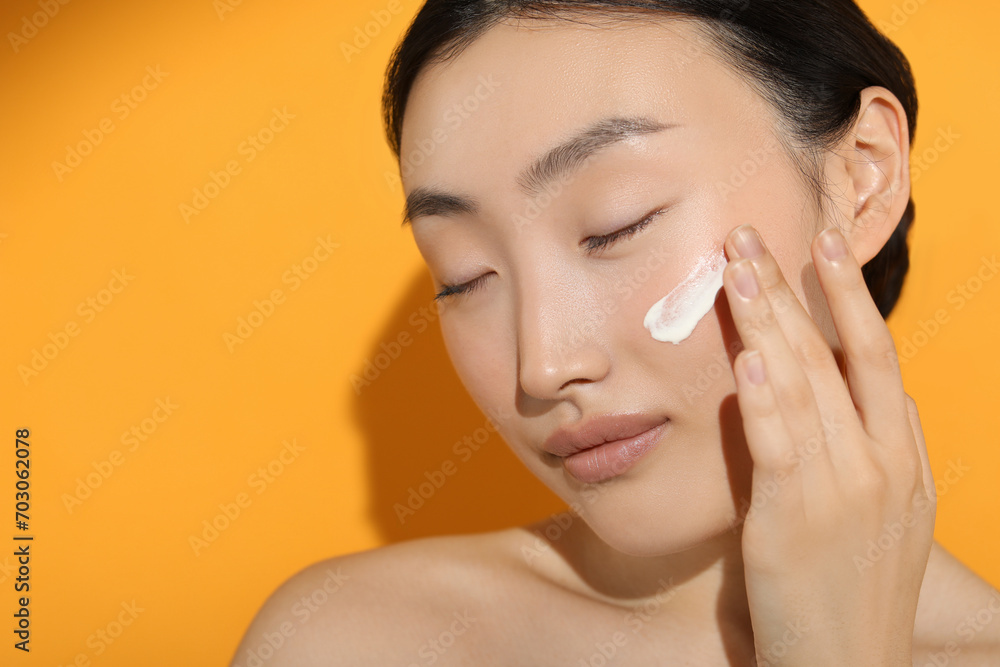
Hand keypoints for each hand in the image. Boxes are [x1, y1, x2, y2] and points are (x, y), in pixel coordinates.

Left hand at [721, 224, 935, 665]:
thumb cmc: (851, 593)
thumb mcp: (882, 518)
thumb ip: (867, 455)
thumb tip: (843, 399)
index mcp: (904, 460)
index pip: (876, 358)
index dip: (848, 298)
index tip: (823, 246)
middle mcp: (882, 467)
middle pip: (840, 357)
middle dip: (797, 289)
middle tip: (754, 234)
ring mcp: (844, 493)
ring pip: (807, 388)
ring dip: (770, 322)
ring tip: (740, 266)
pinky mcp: (795, 523)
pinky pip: (782, 448)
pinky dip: (766, 400)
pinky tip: (748, 358)